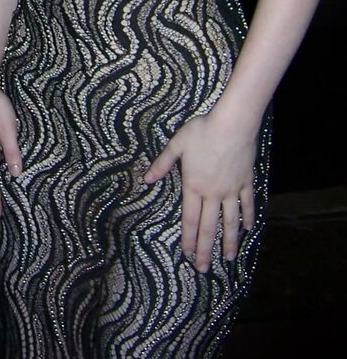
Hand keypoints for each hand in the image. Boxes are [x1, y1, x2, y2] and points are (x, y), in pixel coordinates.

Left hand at [144, 112, 256, 273]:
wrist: (232, 125)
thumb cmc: (201, 132)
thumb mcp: (176, 145)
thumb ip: (162, 164)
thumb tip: (146, 179)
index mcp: (194, 186)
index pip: (190, 219)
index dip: (189, 238)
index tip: (188, 255)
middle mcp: (213, 193)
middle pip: (209, 227)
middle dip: (205, 250)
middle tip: (203, 269)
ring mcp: (232, 190)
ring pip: (230, 221)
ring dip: (229, 241)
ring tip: (229, 258)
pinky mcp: (246, 183)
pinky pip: (247, 204)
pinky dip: (247, 217)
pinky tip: (247, 229)